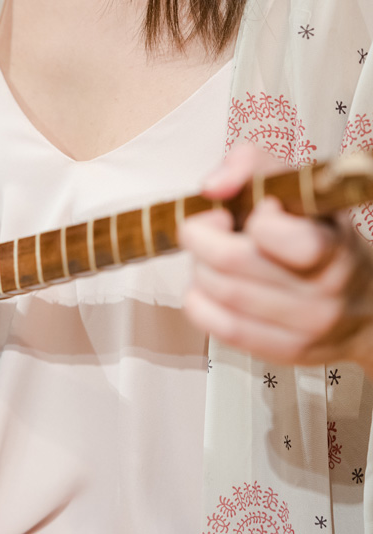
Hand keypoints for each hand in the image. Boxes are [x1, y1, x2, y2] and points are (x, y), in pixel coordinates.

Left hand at [178, 145, 372, 374]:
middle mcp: (325, 291)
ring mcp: (307, 327)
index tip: (252, 209)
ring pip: (221, 293)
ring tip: (209, 256)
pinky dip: (200, 301)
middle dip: (202, 237)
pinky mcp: (285, 351)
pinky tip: (207, 287)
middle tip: (204, 227)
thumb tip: (213, 186)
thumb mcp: (302, 189)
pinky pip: (221, 328)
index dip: (257, 219)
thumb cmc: (322, 238)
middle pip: (235, 264)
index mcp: (334, 247)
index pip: (293, 240)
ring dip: (199, 268)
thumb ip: (255, 165)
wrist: (368, 307)